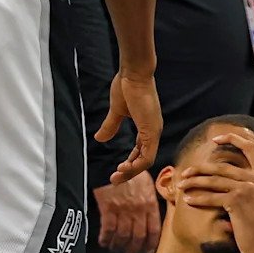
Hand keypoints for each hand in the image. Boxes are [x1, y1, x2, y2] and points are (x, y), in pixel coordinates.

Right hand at [94, 171, 160, 252]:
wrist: (111, 162)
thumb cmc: (129, 173)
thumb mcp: (147, 185)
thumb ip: (150, 202)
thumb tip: (152, 217)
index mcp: (150, 203)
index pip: (154, 231)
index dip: (150, 244)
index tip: (147, 251)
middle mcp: (138, 209)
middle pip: (138, 237)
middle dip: (134, 249)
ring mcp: (123, 209)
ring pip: (123, 236)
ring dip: (119, 245)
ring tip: (116, 249)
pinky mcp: (108, 208)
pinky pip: (108, 229)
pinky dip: (106, 238)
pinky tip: (104, 242)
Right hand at [96, 69, 161, 183]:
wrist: (133, 72)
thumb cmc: (126, 86)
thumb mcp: (116, 111)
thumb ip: (110, 126)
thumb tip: (99, 139)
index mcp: (147, 127)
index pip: (141, 152)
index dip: (130, 163)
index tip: (117, 170)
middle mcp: (153, 132)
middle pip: (144, 159)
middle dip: (129, 172)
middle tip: (115, 180)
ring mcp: (154, 132)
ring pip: (146, 161)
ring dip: (131, 171)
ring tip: (117, 176)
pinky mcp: (152, 131)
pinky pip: (148, 156)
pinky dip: (137, 165)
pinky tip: (124, 168)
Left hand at [176, 132, 253, 252]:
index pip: (249, 148)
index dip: (231, 139)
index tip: (215, 139)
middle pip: (222, 166)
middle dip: (200, 169)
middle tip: (186, 172)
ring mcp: (247, 188)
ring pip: (214, 180)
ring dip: (195, 182)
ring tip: (182, 185)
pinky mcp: (236, 201)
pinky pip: (212, 197)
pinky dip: (199, 199)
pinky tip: (188, 200)